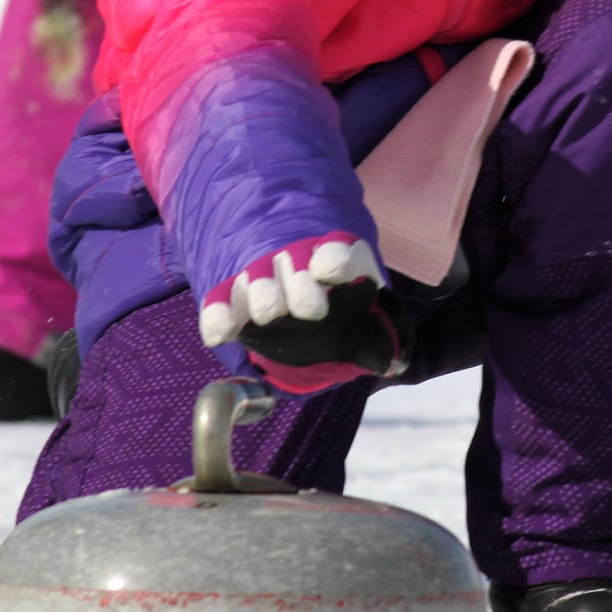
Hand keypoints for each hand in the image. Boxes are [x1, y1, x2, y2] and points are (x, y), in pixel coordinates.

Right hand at [199, 235, 409, 390]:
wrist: (294, 289)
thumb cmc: (338, 308)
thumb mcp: (365, 321)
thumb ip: (377, 340)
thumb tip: (392, 362)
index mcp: (339, 259)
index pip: (340, 250)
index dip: (335, 257)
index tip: (330, 269)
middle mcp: (298, 259)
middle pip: (295, 262)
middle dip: (301, 284)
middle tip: (311, 309)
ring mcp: (262, 272)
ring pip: (258, 275)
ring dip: (264, 293)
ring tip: (269, 312)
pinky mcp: (231, 292)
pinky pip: (220, 299)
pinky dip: (219, 315)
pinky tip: (220, 334)